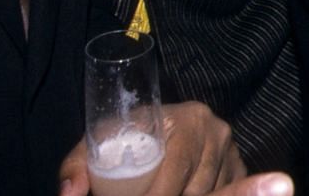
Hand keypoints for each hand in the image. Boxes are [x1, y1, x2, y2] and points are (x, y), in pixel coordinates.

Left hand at [57, 102, 291, 195]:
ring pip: (212, 195)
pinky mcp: (239, 168)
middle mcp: (218, 132)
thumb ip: (77, 167)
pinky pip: (226, 191)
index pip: (174, 174)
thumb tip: (69, 195)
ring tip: (162, 194)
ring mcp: (233, 152)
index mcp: (189, 119)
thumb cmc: (129, 135)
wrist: (165, 126)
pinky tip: (182, 192)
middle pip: (195, 191)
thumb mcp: (101, 143)